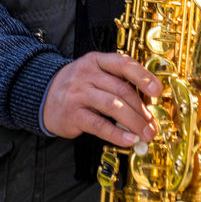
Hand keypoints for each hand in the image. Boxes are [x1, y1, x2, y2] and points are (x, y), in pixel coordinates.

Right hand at [42, 51, 160, 146]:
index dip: (143, 76)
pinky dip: (117, 134)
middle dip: (142, 109)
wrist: (43, 95)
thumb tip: (147, 103)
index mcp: (97, 60)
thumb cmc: (78, 86)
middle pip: (121, 89)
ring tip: (146, 134)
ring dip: (134, 123)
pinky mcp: (73, 114)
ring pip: (113, 107)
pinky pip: (99, 125)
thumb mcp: (94, 73)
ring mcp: (79, 94)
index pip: (123, 64)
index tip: (158, 91)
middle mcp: (87, 74)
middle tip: (153, 124)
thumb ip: (116, 81)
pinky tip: (129, 140)